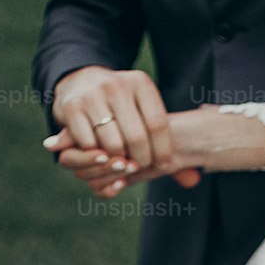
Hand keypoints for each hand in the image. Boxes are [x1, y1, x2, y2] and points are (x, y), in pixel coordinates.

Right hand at [52, 65, 175, 171]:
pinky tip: (100, 153)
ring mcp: (92, 95)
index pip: (158, 125)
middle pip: (137, 138)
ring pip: (113, 145)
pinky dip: (96, 156)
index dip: (162, 151)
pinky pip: (89, 145)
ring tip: (120, 161)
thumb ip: (167, 146)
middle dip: (140, 160)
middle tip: (138, 166)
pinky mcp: (71, 108)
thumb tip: (193, 181)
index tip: (161, 165)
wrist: (80, 83)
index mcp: (140, 84)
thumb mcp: (145, 114)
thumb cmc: (123, 108)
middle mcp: (117, 85)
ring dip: (118, 161)